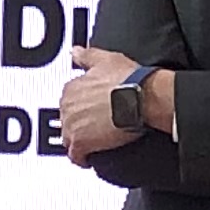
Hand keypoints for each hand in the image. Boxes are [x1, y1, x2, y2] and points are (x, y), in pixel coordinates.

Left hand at [58, 44, 146, 160]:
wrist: (142, 99)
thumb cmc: (130, 79)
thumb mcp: (106, 59)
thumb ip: (86, 56)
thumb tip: (75, 51)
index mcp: (72, 87)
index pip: (68, 101)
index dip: (81, 108)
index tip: (91, 110)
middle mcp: (67, 106)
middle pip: (67, 121)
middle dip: (79, 125)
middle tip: (96, 127)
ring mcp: (72, 126)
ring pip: (68, 139)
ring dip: (80, 141)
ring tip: (96, 142)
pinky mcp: (81, 144)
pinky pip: (75, 156)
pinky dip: (82, 158)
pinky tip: (92, 157)